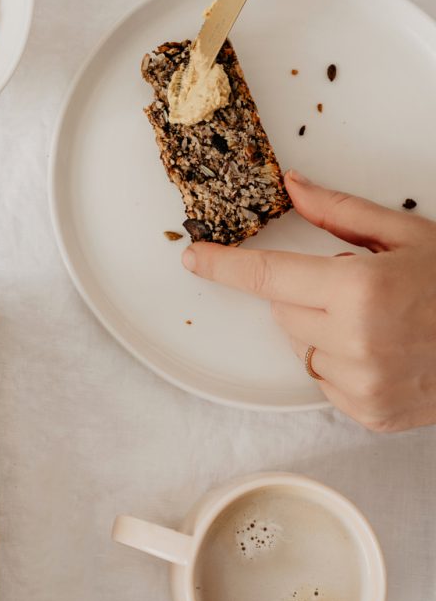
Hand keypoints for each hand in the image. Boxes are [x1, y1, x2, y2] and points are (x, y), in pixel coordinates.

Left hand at [182, 171, 435, 431]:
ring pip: (300, 346)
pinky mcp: (369, 414)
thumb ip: (339, 211)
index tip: (194, 257)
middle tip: (354, 286)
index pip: (267, 276)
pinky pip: (324, 380)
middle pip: (282, 310)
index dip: (225, 266)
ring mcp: (362, 386)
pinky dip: (340, 362)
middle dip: (305, 292)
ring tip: (378, 320)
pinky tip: (383, 349)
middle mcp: (355, 343)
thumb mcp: (405, 233)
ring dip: (322, 329)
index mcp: (359, 290)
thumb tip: (291, 186)